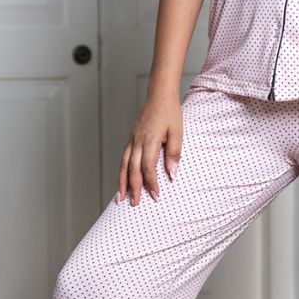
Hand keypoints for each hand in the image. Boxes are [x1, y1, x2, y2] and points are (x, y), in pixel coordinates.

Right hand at [116, 90, 183, 206]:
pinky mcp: (131, 138)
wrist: (159, 95)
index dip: (151, 183)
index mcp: (150, 140)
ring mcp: (132, 140)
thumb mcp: (177, 132)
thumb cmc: (170, 112)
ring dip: (122, 182)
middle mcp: (137, 141)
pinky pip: (123, 158)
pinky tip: (122, 179)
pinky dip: (121, 171)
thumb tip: (172, 174)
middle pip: (132, 169)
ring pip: (123, 165)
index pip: (148, 167)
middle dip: (134, 188)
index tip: (156, 195)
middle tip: (135, 204)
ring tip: (120, 198)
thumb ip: (174, 153)